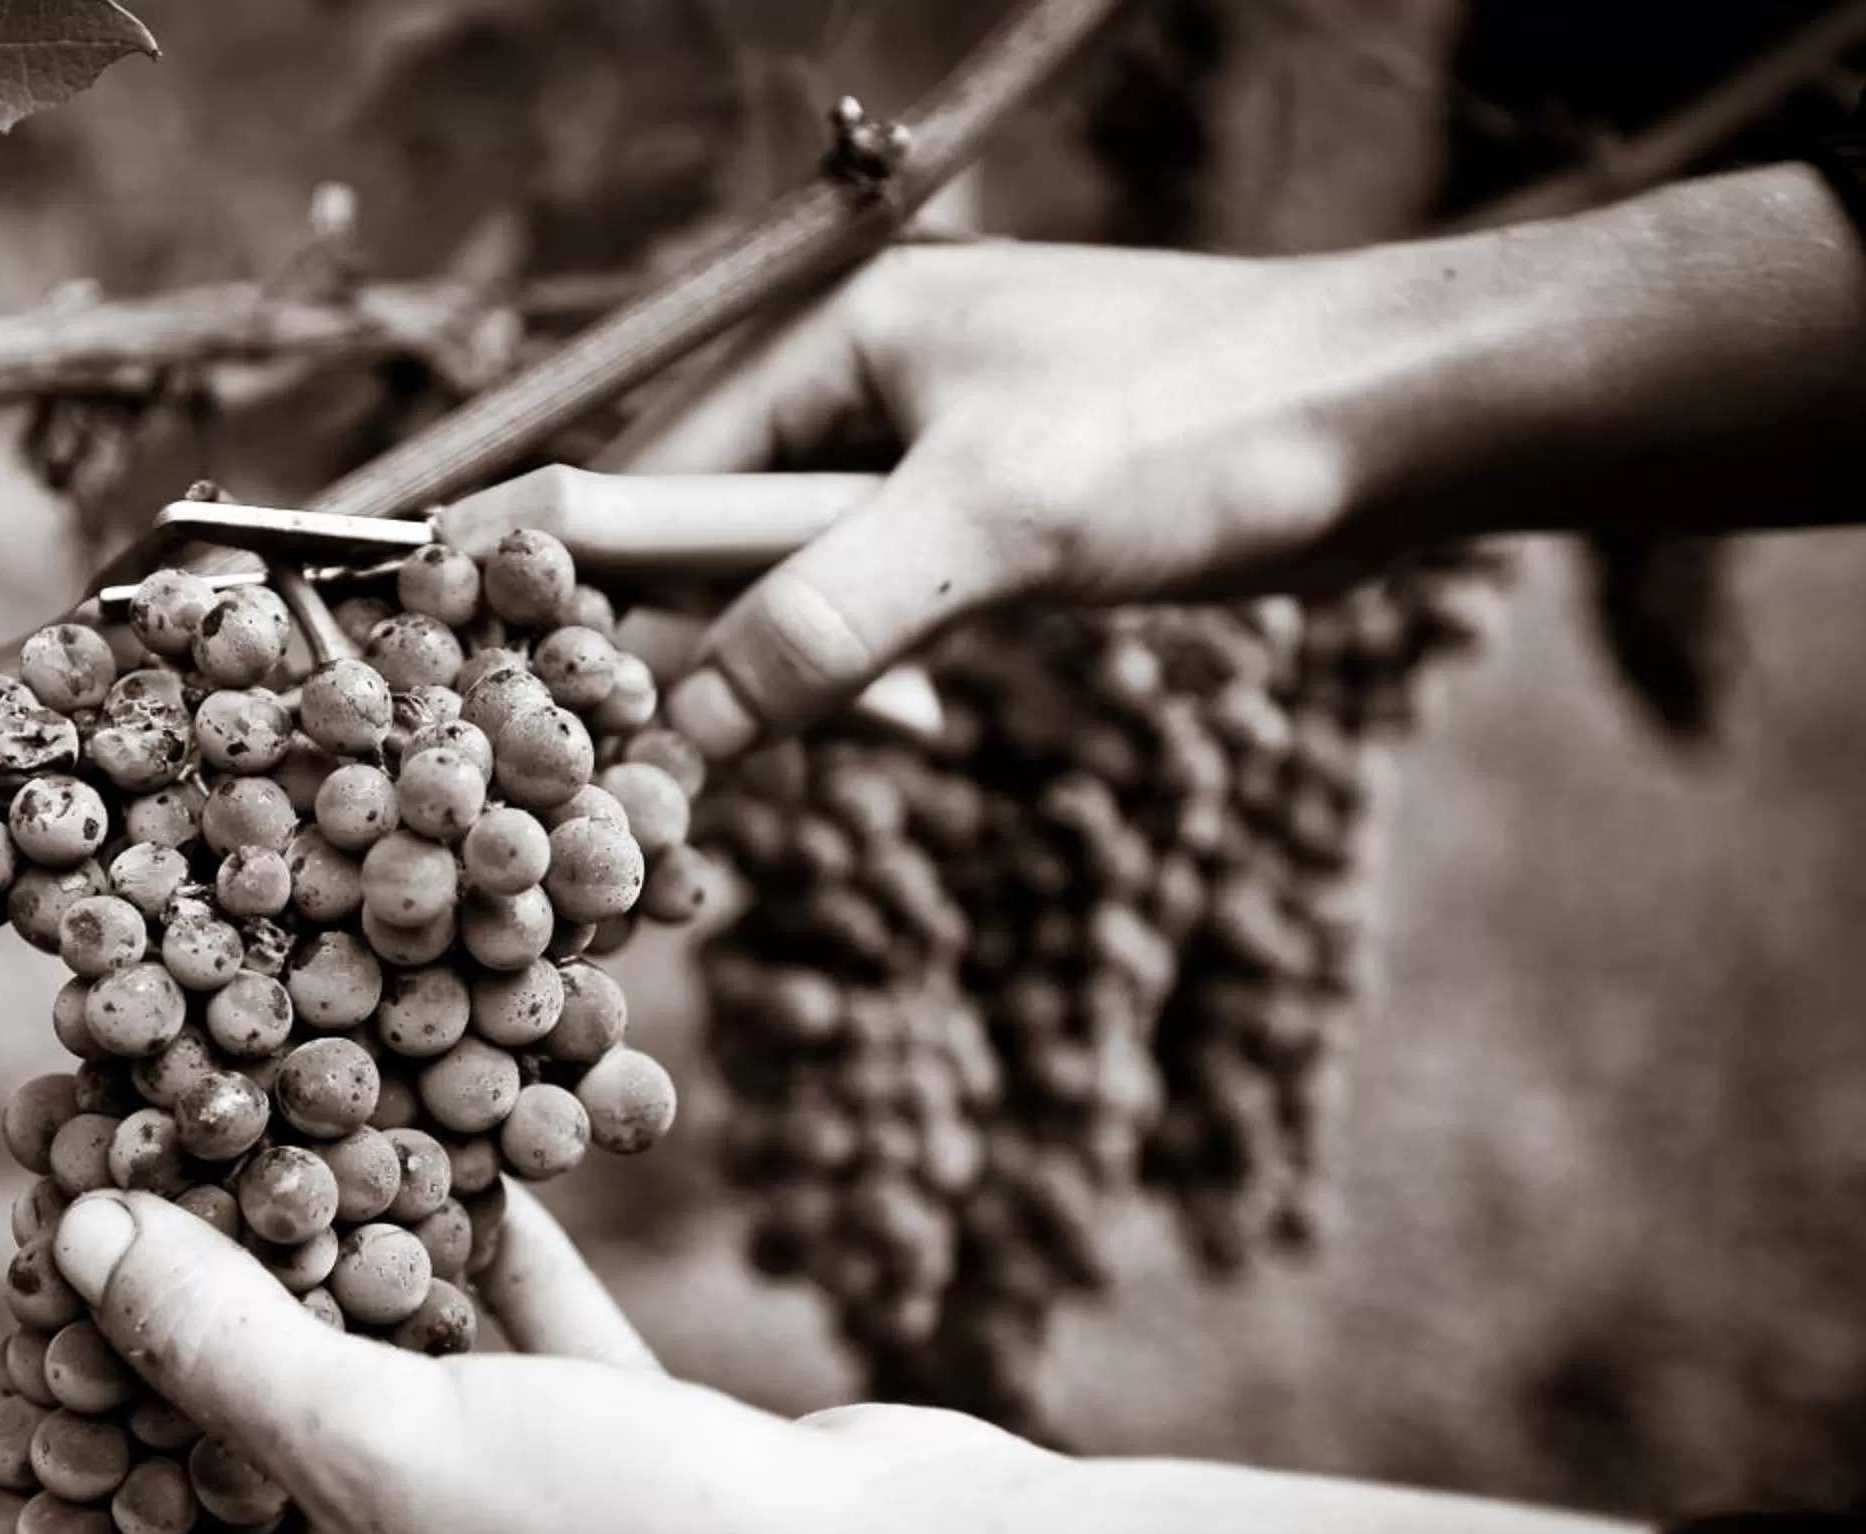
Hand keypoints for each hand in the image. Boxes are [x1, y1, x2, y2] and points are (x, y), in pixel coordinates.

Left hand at [35, 1185, 1057, 1533]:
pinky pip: (528, 1364)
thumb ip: (226, 1353)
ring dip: (328, 1320)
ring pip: (398, 1446)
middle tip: (103, 1339)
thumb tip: (82, 1240)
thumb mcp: (387, 1456)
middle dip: (181, 1469)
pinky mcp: (653, 1484)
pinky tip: (455, 1139)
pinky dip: (484, 1267)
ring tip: (244, 1182)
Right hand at [439, 239, 1372, 752]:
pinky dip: (874, 675)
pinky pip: (870, 612)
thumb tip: (681, 727)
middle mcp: (855, 389)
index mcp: (831, 340)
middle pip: (703, 545)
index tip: (550, 713)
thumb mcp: (1002, 519)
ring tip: (861, 738)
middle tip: (696, 774)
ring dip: (800, 680)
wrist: (1403, 419)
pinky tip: (920, 721)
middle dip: (701, 660)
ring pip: (787, 594)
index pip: (647, 480)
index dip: (592, 601)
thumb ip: (829, 615)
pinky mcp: (979, 521)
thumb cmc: (1208, 422)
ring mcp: (917, 457)